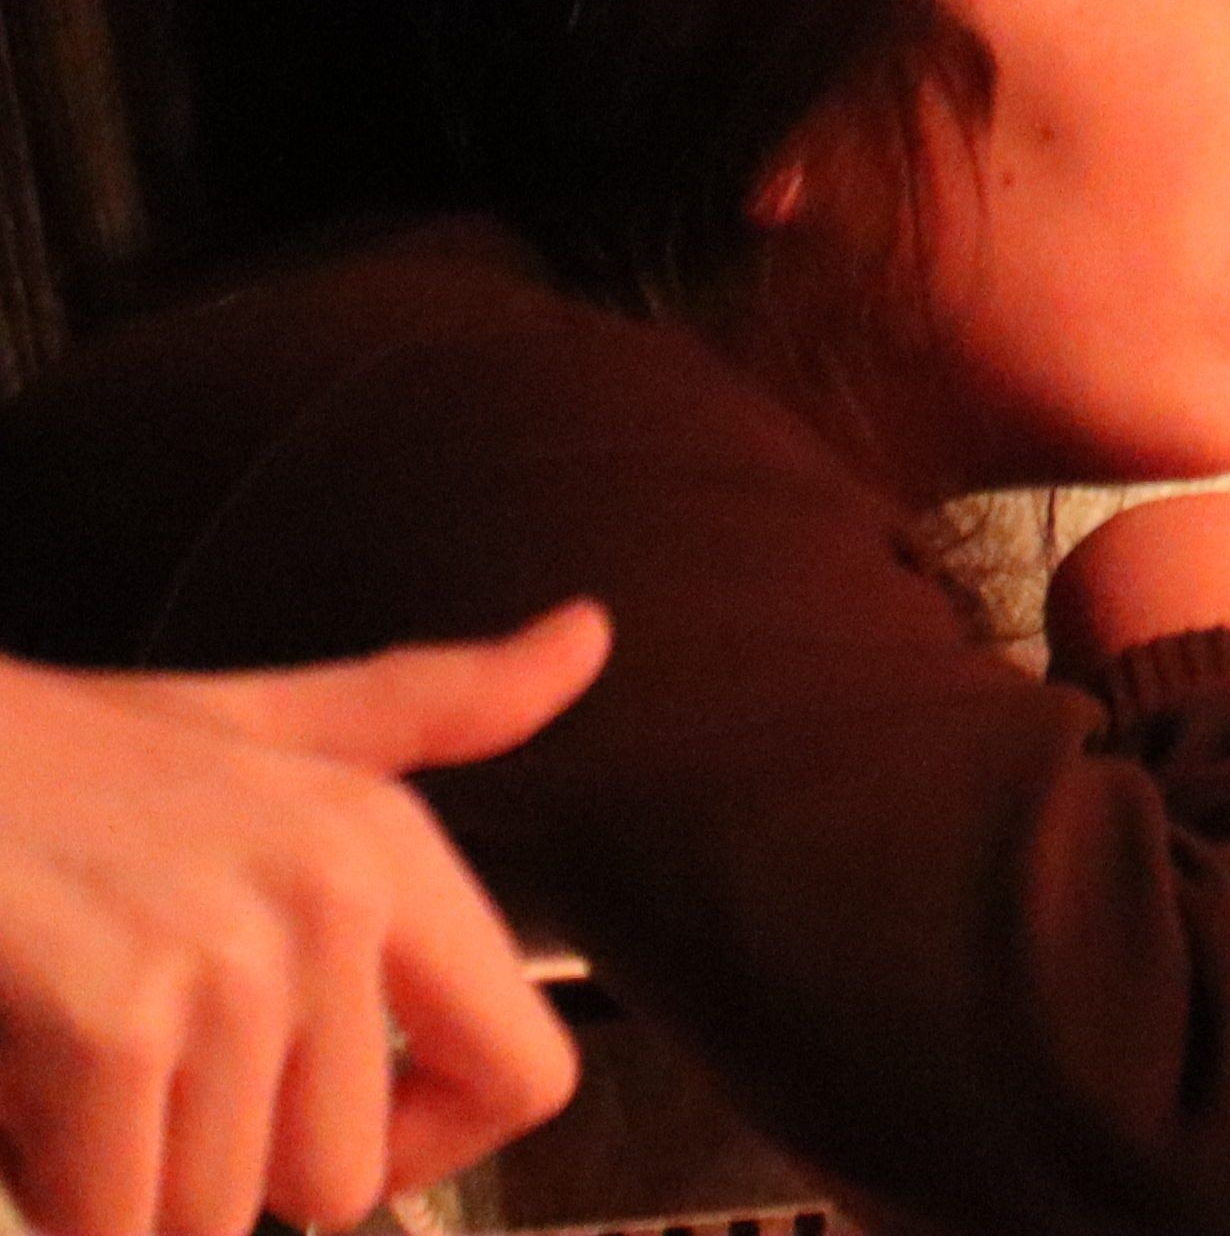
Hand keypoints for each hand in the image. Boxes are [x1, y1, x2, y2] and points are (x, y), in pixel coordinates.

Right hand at [0, 605, 604, 1235]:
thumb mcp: (255, 727)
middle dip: (217, 1167)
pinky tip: (15, 1078)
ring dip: (112, 1176)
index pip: (526, 1074)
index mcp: (389, 843)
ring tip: (60, 1052)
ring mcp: (233, 962)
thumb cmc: (42, 765)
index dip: (430, 1148)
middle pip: (338, 1183)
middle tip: (133, 1068)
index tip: (333, 1134)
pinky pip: (111, 1219)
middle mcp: (337, 897)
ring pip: (209, 1220)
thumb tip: (586, 637)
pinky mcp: (116, 1024)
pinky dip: (47, 1186)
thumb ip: (423, 706)